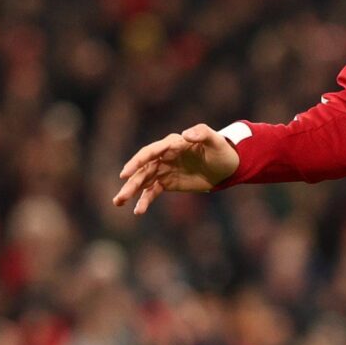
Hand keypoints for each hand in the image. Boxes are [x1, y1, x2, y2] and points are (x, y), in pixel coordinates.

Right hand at [112, 124, 239, 213]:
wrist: (227, 166)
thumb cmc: (221, 150)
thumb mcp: (216, 141)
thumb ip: (201, 133)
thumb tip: (185, 134)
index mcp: (172, 144)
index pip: (150, 152)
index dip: (137, 162)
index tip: (125, 174)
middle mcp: (164, 156)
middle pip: (143, 169)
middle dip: (130, 182)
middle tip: (119, 197)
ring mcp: (164, 170)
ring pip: (143, 181)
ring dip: (131, 192)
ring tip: (118, 202)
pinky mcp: (167, 182)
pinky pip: (152, 191)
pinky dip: (144, 201)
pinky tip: (137, 211)